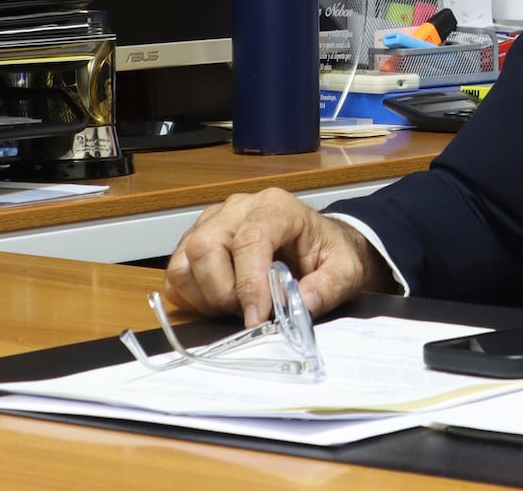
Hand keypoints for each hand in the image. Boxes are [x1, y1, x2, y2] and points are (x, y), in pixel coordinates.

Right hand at [163, 187, 392, 326]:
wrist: (320, 246)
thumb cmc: (328, 253)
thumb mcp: (345, 270)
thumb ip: (327, 287)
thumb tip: (301, 303)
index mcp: (277, 207)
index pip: (250, 239)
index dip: (249, 283)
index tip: (257, 316)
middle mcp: (239, 208)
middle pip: (206, 246)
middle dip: (223, 291)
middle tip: (249, 312)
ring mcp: (213, 222)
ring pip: (184, 260)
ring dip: (205, 296)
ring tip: (236, 307)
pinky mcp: (196, 241)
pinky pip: (177, 273)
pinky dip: (193, 296)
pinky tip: (220, 302)